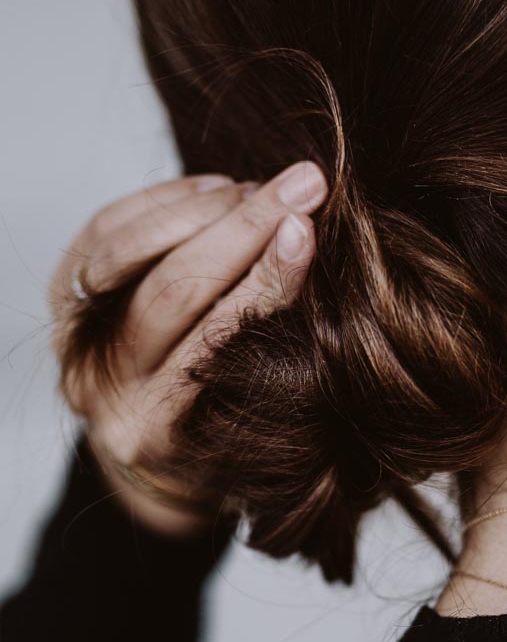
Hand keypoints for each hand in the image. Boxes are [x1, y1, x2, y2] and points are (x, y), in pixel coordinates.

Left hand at [48, 162, 329, 536]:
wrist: (147, 456)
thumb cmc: (219, 441)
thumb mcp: (252, 426)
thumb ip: (274, 358)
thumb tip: (313, 262)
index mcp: (153, 432)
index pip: (213, 340)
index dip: (263, 281)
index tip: (307, 230)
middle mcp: (103, 388)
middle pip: (172, 289)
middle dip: (244, 226)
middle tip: (305, 184)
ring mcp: (72, 341)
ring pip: (130, 253)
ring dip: (206, 208)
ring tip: (261, 189)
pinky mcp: (59, 296)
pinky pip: (105, 230)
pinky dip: (166, 201)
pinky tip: (217, 188)